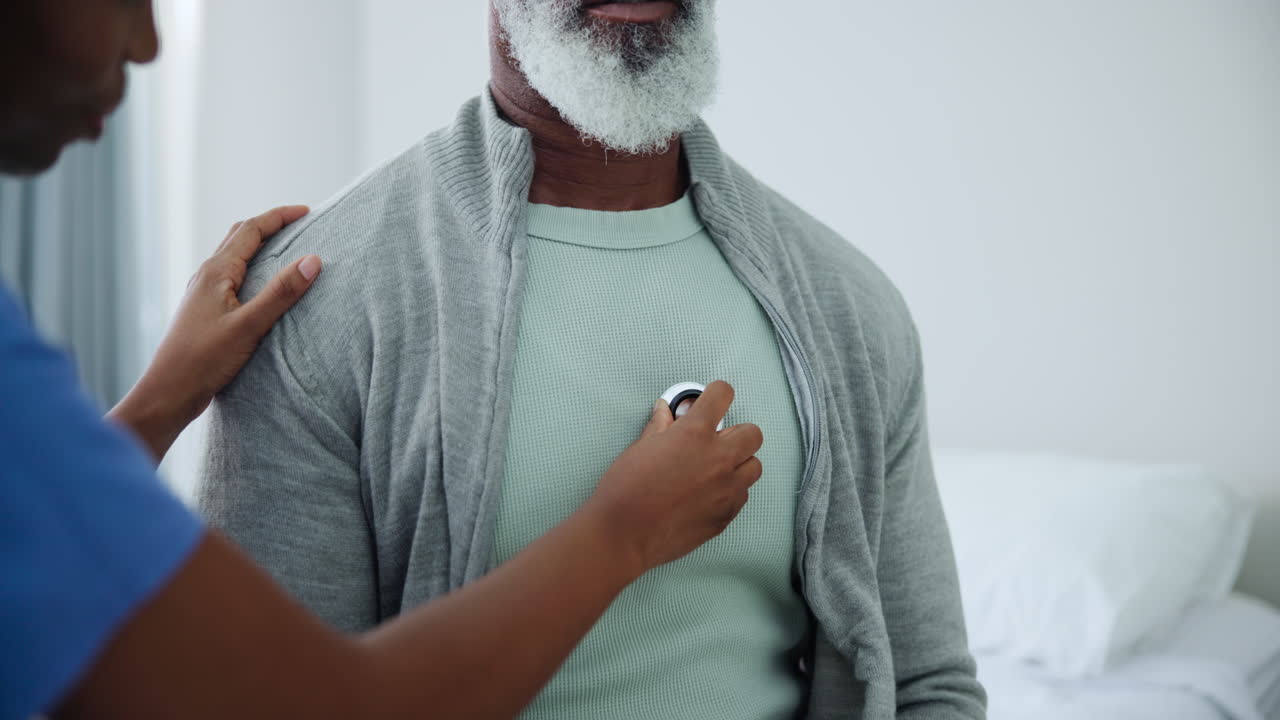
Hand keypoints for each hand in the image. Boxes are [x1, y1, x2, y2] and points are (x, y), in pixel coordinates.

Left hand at [108, 205, 320, 460]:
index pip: (251, 230)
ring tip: (286, 250)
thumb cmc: (203, 361)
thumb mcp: (249, 326)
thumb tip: (313, 260)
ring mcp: (203, 293)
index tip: (307, 212)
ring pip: (233, 256)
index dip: (279, 217)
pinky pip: (231, 277)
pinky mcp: (204, 311)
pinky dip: (251, 268)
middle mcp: (206, 276)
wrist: (167, 393)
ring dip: (259, 245)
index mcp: (216, 272)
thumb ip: (281, 293)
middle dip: (269, 225)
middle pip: (239, 237)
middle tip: (298, 224)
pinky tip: (261, 286)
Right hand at [583, 380, 763, 575]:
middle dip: (736, 433)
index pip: (723, 395)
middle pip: (753, 433)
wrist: (624, 534)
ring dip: (739, 463)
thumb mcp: (641, 448)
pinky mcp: (726, 515)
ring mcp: (726, 489)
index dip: (717, 394)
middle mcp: (718, 459)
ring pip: (754, 467)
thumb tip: (665, 411)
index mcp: (695, 434)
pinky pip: (742, 495)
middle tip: (716, 441)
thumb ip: (661, 426)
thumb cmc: (626, 491)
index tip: (713, 399)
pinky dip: (731, 491)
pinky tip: (709, 494)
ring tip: (715, 470)